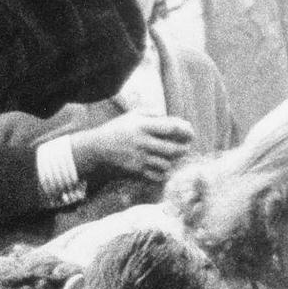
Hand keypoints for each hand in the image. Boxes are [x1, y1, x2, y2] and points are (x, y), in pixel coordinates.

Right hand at [78, 112, 193, 185]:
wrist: (96, 149)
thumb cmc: (116, 129)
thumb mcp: (132, 115)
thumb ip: (151, 112)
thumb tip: (170, 117)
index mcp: (143, 126)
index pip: (172, 129)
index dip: (186, 131)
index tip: (190, 133)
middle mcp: (143, 143)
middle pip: (173, 149)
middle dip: (184, 149)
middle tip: (185, 147)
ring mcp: (139, 159)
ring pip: (167, 164)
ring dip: (172, 161)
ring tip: (171, 157)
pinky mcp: (136, 171)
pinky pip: (157, 175)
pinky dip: (163, 172)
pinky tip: (162, 167)